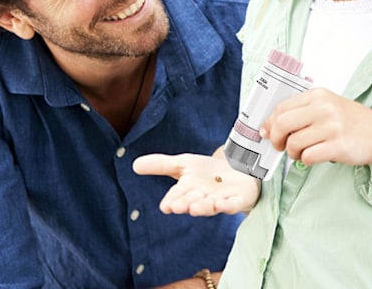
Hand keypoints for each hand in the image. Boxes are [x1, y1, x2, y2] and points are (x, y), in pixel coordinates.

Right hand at [132, 151, 260, 215]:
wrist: (236, 170)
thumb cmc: (207, 171)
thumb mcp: (183, 163)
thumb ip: (161, 165)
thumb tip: (134, 164)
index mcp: (188, 190)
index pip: (178, 196)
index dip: (173, 201)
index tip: (166, 206)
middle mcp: (202, 198)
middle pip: (193, 202)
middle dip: (186, 204)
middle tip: (179, 206)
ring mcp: (220, 200)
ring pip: (210, 205)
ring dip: (203, 207)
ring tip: (195, 208)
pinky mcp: (238, 199)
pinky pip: (233, 205)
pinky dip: (227, 206)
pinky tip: (221, 204)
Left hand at [261, 88, 371, 166]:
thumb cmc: (349, 122)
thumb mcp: (326, 106)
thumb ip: (300, 112)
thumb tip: (268, 127)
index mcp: (318, 95)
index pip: (282, 108)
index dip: (270, 123)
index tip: (267, 133)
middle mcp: (324, 108)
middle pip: (283, 124)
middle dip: (276, 138)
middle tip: (280, 146)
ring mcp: (332, 127)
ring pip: (294, 143)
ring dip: (293, 153)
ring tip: (302, 152)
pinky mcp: (338, 146)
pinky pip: (308, 156)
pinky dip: (306, 160)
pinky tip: (314, 156)